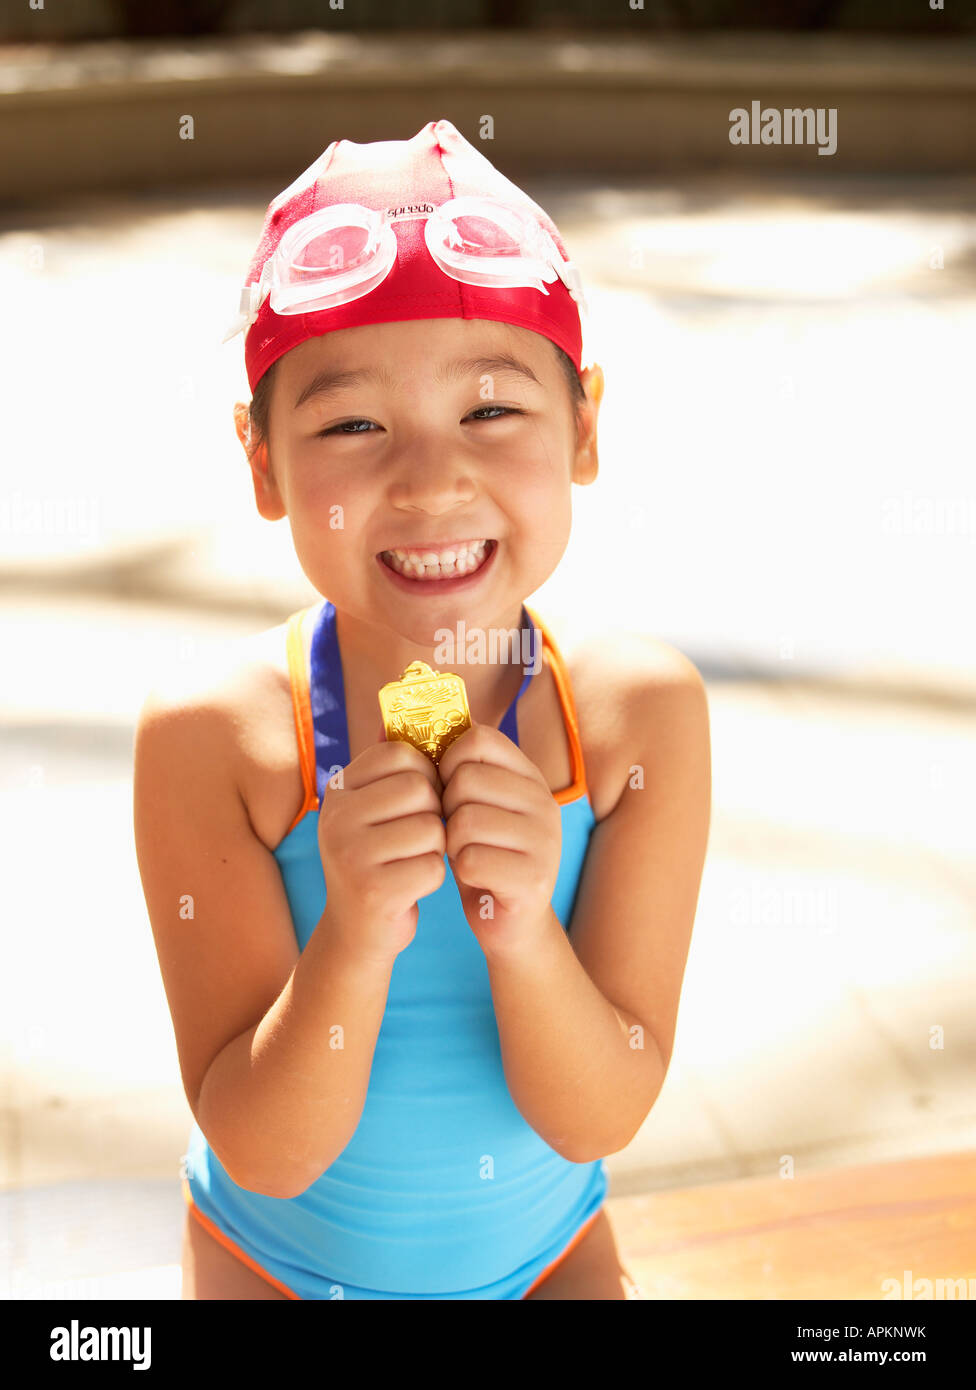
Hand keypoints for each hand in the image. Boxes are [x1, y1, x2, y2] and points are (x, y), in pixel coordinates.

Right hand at [316, 730, 445, 966]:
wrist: (356, 933)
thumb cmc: (378, 860)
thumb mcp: (374, 808)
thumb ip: (392, 763)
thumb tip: (413, 697)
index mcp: (337, 789)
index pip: (402, 753)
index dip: (424, 775)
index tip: (417, 800)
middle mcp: (335, 816)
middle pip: (422, 789)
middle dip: (433, 814)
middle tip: (415, 838)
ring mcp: (349, 854)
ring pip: (432, 828)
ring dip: (435, 848)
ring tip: (411, 861)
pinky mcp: (372, 890)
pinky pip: (434, 866)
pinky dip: (433, 877)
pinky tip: (411, 885)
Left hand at [438, 723, 561, 957]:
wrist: (509, 919)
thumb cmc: (482, 853)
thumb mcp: (470, 804)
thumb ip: (450, 766)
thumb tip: (392, 717)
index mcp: (529, 775)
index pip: (478, 739)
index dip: (447, 761)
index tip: (445, 787)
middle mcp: (543, 800)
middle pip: (466, 778)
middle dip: (446, 807)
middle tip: (455, 829)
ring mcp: (544, 839)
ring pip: (465, 820)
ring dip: (451, 842)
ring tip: (464, 852)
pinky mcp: (533, 877)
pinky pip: (470, 859)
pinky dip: (460, 870)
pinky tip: (473, 876)